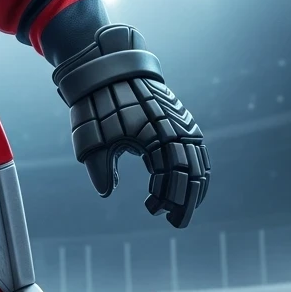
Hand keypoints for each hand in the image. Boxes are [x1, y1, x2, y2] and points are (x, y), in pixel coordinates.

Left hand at [69, 77, 209, 227]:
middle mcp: (176, 131)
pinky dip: (196, 170)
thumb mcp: (92, 139)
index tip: (152, 210)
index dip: (165, 197)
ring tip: (182, 209)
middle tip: (174, 222)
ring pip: (198, 163)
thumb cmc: (98, 106)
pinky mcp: (182, 121)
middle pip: (190, 174)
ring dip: (192, 188)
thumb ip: (100, 169)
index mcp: (156, 136)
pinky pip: (197, 150)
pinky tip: (189, 185)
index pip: (170, 176)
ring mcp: (182, 124)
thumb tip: (106, 193)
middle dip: (184, 201)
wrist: (110, 69)